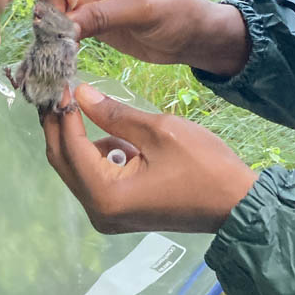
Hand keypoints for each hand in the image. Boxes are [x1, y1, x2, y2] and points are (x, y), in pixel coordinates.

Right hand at [41, 0, 247, 74]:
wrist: (189, 39)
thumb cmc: (175, 12)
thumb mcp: (141, 9)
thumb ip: (102, 16)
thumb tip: (63, 28)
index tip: (76, 0)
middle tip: (61, 25)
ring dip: (53, 15)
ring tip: (61, 37)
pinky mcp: (89, 13)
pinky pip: (63, 16)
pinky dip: (58, 29)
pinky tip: (64, 44)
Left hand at [43, 84, 258, 233]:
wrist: (234, 203)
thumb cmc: (203, 165)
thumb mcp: (159, 131)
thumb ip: (114, 113)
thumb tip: (80, 93)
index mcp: (106, 193)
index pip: (69, 145)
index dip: (62, 110)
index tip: (60, 79)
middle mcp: (98, 210)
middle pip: (63, 160)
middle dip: (60, 123)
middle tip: (59, 87)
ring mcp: (107, 214)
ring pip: (77, 167)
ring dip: (77, 136)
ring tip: (80, 99)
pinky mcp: (118, 211)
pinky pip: (95, 176)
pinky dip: (97, 151)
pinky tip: (109, 129)